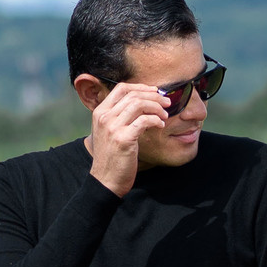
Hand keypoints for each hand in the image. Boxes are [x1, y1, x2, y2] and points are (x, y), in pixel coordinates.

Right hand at [85, 81, 170, 197]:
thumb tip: (142, 103)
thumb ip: (119, 116)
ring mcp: (113, 127)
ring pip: (139, 104)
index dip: (140, 87)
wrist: (106, 180)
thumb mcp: (110, 132)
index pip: (121, 88)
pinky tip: (160, 125)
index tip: (155, 92)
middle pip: (133, 95)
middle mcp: (104, 117)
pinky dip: (156, 120)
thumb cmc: (112, 157)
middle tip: (167, 102)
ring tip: (165, 115)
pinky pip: (144, 121)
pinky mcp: (123, 138)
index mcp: (100, 112)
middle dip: (154, 96)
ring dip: (156, 107)